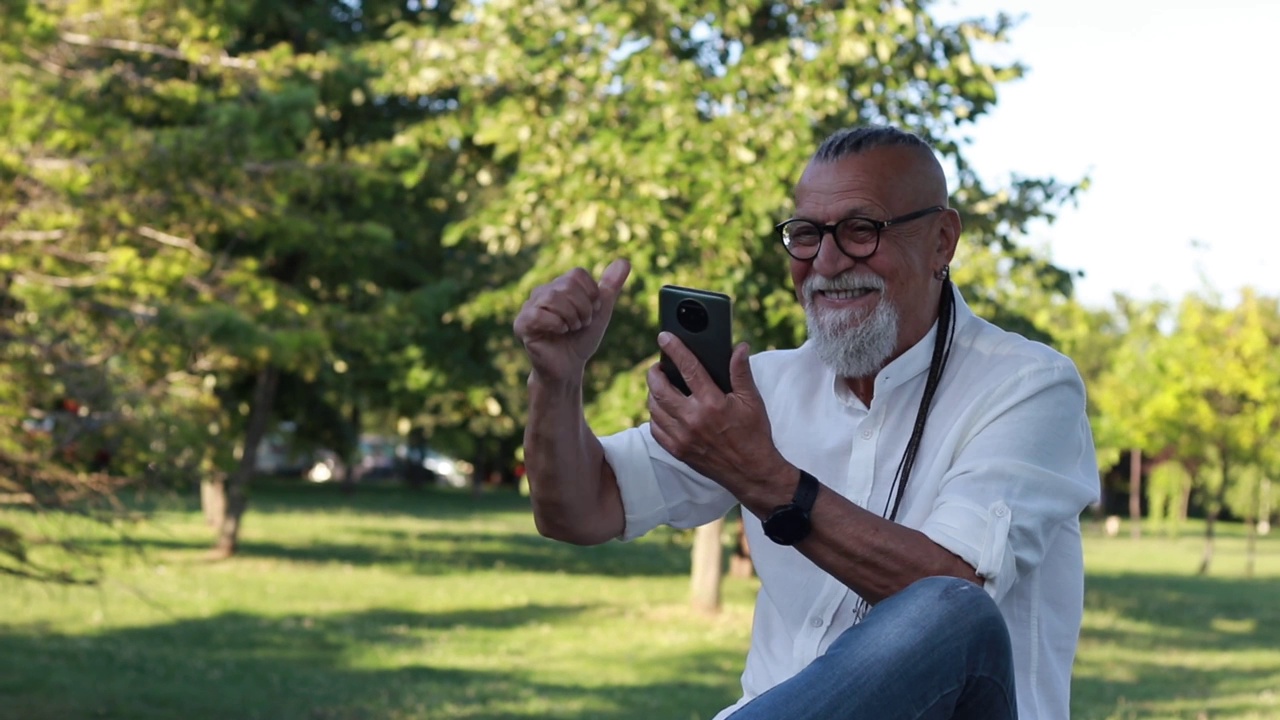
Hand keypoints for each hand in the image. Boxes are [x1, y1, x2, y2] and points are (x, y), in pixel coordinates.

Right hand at [514, 259, 630, 384]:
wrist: (569, 367)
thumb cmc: (582, 339)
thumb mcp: (600, 311)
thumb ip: (610, 286)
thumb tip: (624, 261)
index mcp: (559, 286)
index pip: (578, 274)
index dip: (591, 294)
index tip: (591, 312)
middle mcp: (541, 292)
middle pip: (567, 285)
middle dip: (583, 309)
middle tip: (580, 324)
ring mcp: (529, 307)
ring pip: (554, 298)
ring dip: (571, 317)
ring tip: (571, 329)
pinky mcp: (522, 324)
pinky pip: (540, 314)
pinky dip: (557, 325)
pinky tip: (558, 333)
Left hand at [647, 336, 791, 509]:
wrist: (752, 472)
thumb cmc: (754, 434)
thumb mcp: (752, 400)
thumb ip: (741, 372)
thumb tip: (740, 347)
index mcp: (712, 403)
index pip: (688, 368)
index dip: (674, 349)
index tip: (664, 336)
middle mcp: (693, 419)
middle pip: (660, 388)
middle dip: (655, 372)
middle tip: (659, 366)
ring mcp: (682, 437)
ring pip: (654, 408)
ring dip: (653, 393)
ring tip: (660, 386)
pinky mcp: (678, 451)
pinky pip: (655, 429)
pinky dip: (655, 416)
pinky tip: (662, 409)